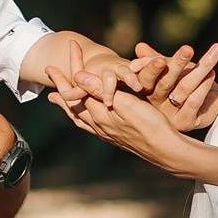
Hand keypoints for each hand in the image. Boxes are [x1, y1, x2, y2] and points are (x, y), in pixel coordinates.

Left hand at [47, 66, 193, 171]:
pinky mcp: (116, 137)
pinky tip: (86, 117)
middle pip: (73, 105)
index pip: (75, 93)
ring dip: (68, 104)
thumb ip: (100, 90)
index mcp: (100, 115)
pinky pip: (89, 125)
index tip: (50, 66)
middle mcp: (99, 126)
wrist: (166, 151)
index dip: (64, 78)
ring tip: (58, 97)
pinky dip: (82, 116)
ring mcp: (107, 133)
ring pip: (79, 117)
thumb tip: (77, 77)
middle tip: (51, 73)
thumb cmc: (151, 125)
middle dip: (61, 88)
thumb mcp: (126, 103)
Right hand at [121, 41, 217, 131]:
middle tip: (188, 49)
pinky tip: (212, 74)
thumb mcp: (168, 67)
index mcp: (148, 90)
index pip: (146, 77)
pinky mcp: (186, 122)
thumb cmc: (185, 80)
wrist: (211, 102)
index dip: (152, 67)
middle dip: (178, 63)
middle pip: (166, 81)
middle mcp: (156, 104)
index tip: (161, 59)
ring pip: (184, 87)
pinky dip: (204, 86)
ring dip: (200, 69)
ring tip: (214, 53)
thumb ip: (153, 58)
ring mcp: (170, 114)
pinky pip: (194, 102)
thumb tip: (140, 46)